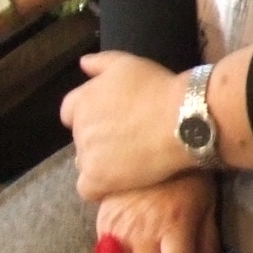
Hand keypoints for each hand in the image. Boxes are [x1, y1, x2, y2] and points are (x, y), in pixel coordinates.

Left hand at [65, 50, 203, 199]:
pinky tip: (122, 183)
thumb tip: (82, 63)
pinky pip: (89, 189)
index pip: (70, 113)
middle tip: (128, 141)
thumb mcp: (128, 63)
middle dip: (98, 140)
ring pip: (85, 163)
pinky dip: (102, 188)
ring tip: (131, 162)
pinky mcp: (98, 178)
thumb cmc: (158, 88)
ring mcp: (87, 154)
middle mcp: (79, 127)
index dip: (90, 117)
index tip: (113, 120)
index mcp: (81, 100)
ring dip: (102, 163)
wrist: (182, 119)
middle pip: (80, 139)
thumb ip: (100, 63)